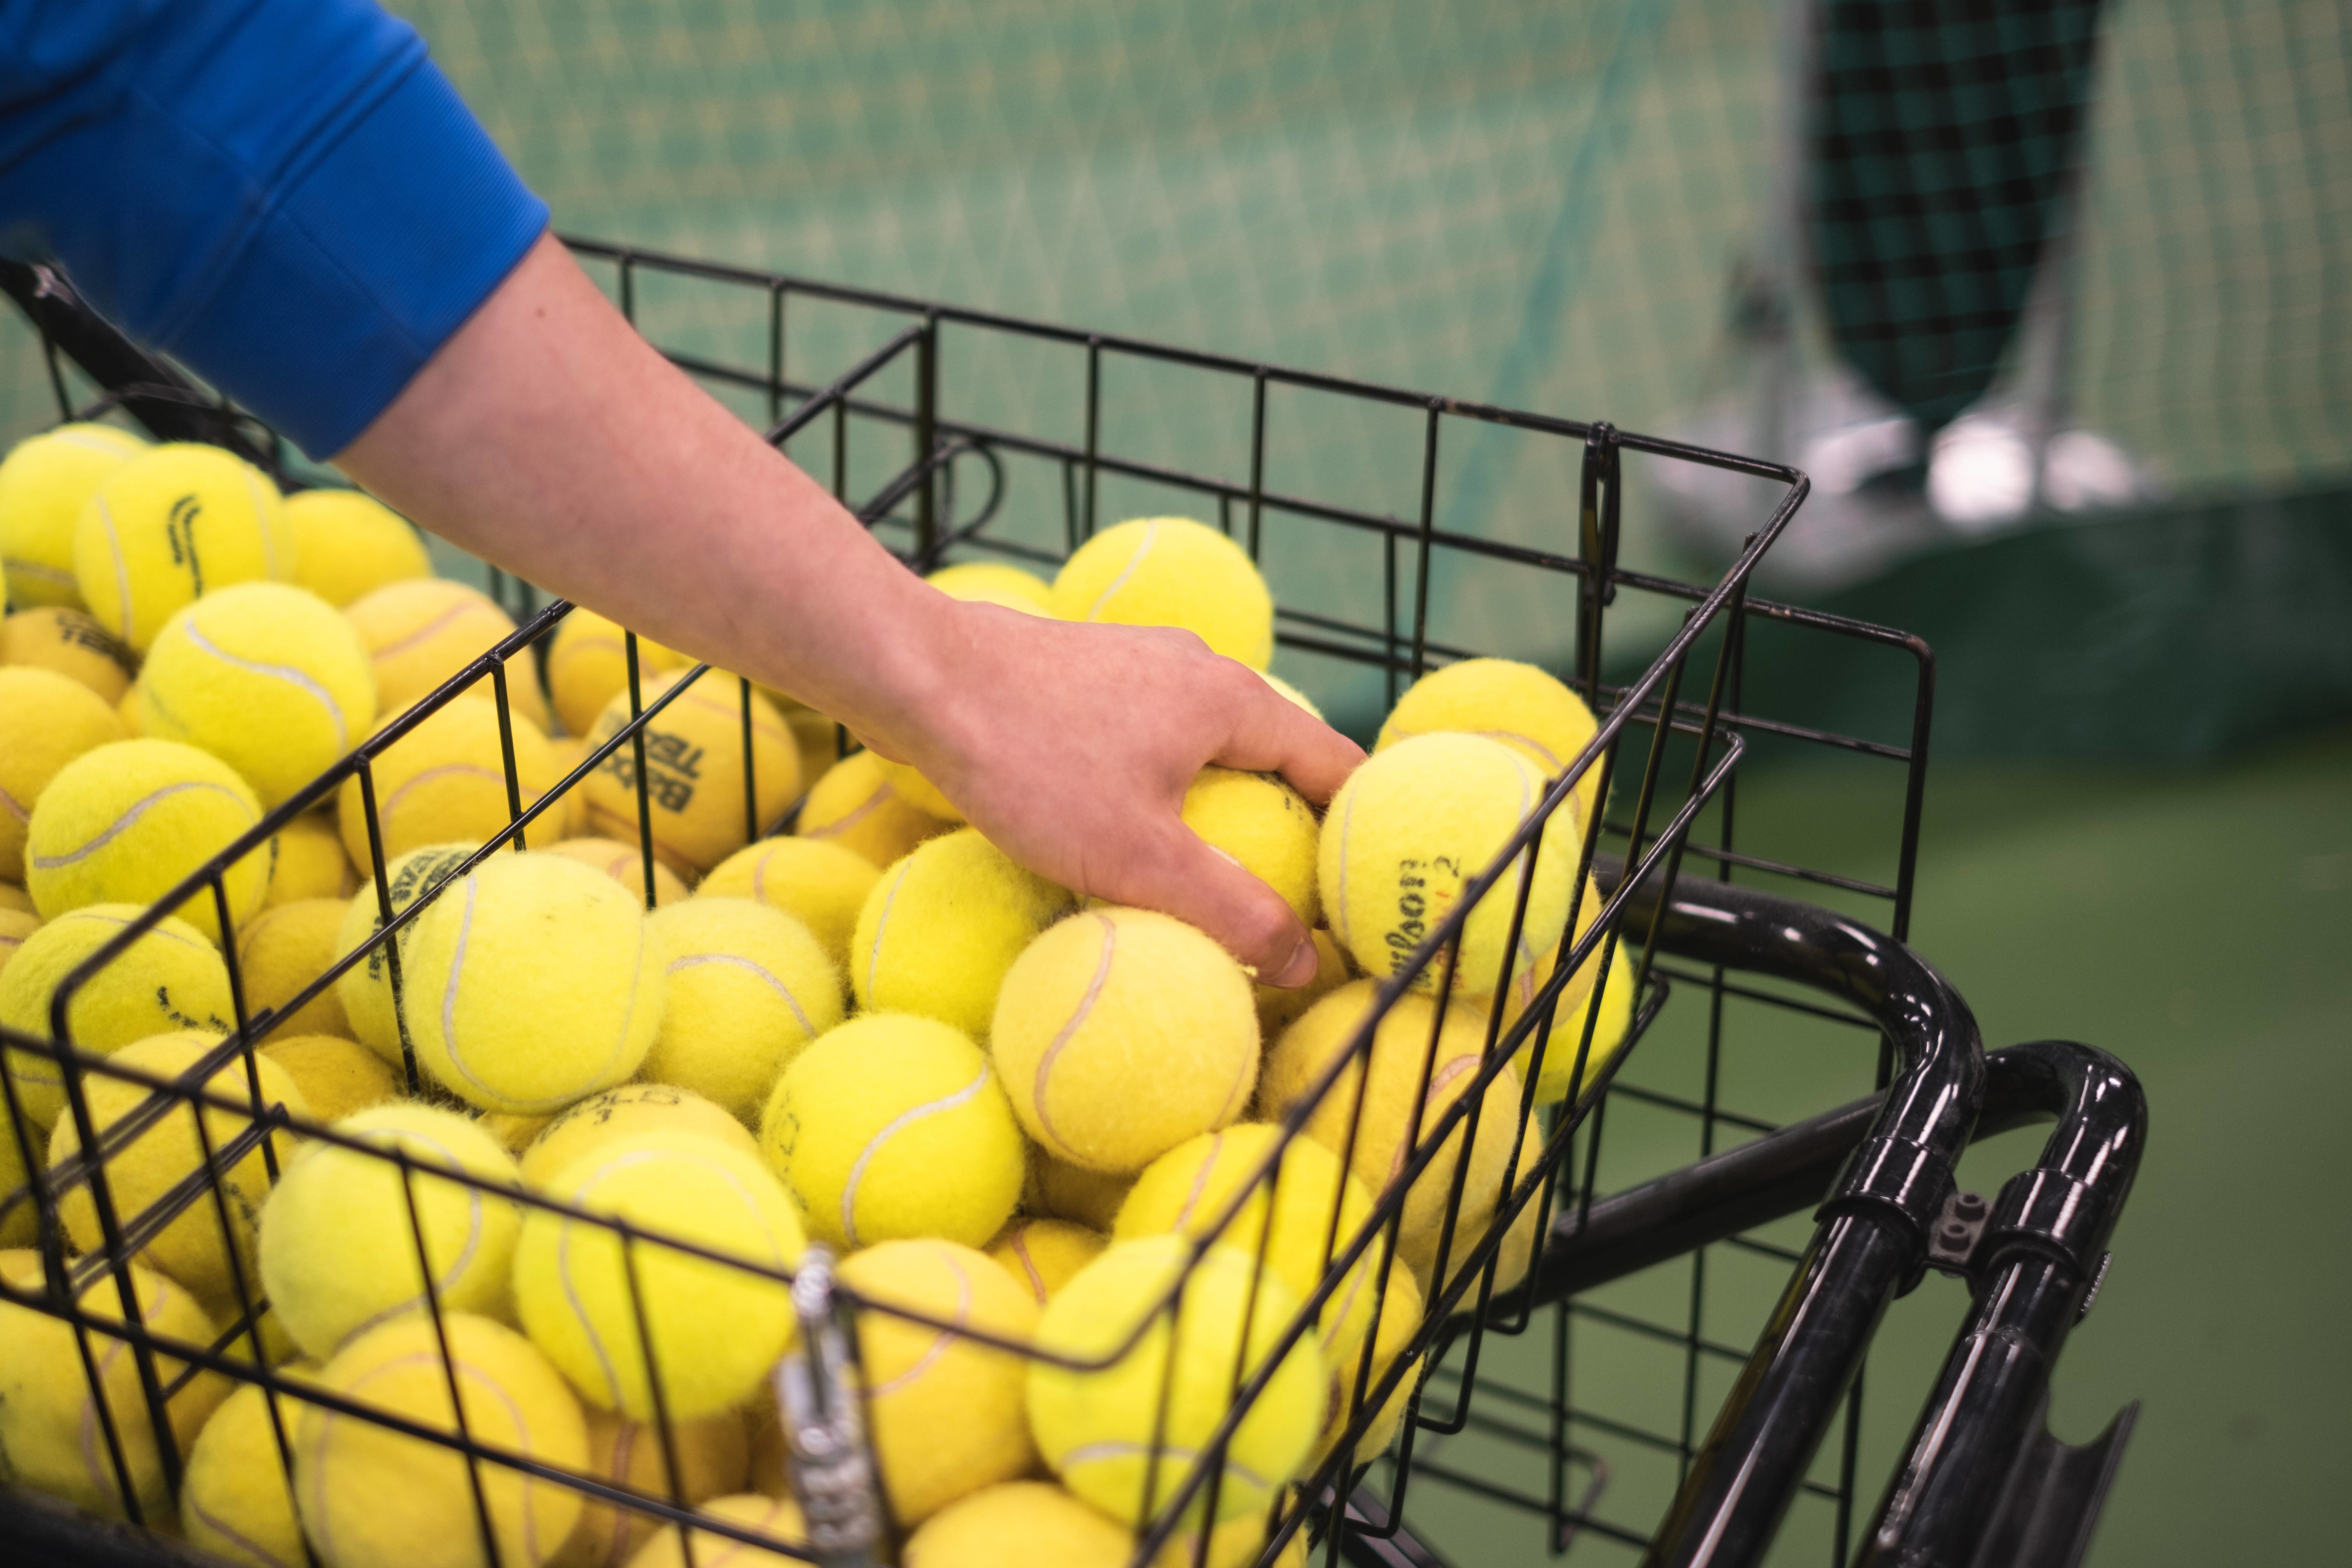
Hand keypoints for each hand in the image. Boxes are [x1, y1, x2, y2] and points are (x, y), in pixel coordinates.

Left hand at [860, 601, 1363, 986]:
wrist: (917, 677)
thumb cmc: (1033, 762)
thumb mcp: (1141, 857)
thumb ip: (1231, 912)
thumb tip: (1303, 962)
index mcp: (1234, 698)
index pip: (1336, 765)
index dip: (1356, 834)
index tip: (1355, 896)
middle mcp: (1198, 668)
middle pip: (1275, 755)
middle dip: (1287, 827)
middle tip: (1287, 902)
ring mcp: (1139, 665)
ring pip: (1207, 747)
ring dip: (1218, 808)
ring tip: (1209, 878)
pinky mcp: (1085, 677)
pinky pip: (1150, 739)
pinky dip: (1160, 788)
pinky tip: (1126, 832)